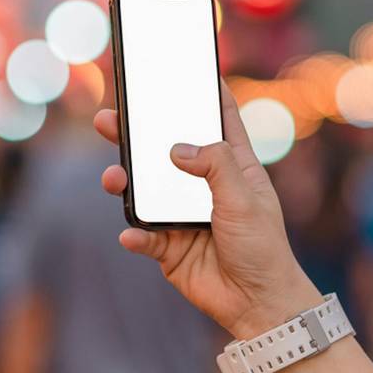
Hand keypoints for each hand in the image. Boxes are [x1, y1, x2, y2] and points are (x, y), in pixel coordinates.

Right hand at [94, 80, 320, 339]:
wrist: (256, 303)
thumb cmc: (262, 246)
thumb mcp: (244, 198)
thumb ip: (214, 166)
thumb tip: (175, 149)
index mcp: (232, 167)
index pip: (220, 122)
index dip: (206, 95)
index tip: (190, 69)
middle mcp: (204, 185)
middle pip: (166, 151)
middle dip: (139, 135)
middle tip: (111, 119)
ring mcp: (183, 216)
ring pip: (145, 190)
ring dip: (125, 182)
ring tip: (114, 179)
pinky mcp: (169, 247)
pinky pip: (144, 235)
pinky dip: (135, 235)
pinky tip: (132, 235)